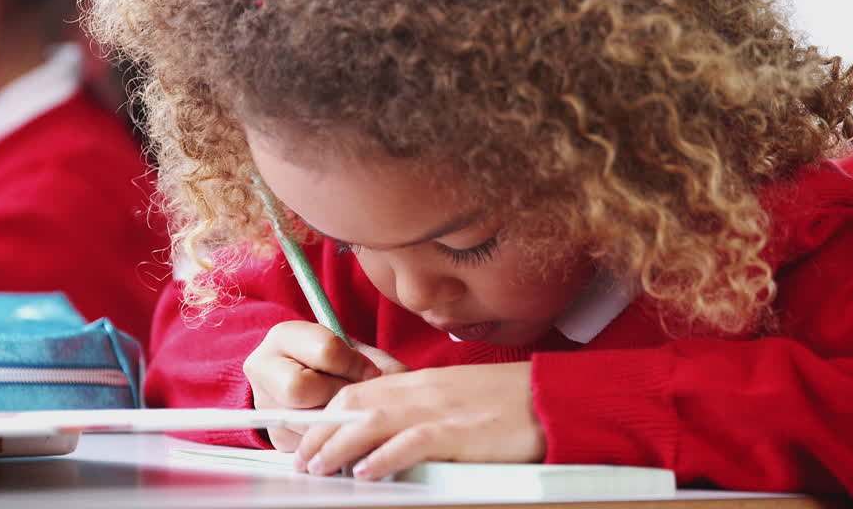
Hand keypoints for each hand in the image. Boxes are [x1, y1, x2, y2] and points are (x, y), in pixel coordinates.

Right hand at [245, 321, 407, 450]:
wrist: (308, 378)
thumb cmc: (338, 363)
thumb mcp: (358, 353)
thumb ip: (380, 364)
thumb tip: (402, 385)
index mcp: (283, 336)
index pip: (324, 351)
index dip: (354, 364)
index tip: (370, 372)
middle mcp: (263, 368)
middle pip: (302, 389)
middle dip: (338, 396)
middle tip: (356, 397)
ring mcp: (265, 404)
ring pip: (303, 422)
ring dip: (336, 422)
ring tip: (350, 412)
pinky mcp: (276, 436)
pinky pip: (308, 445)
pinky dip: (332, 441)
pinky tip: (341, 429)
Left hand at [294, 362, 543, 479]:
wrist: (550, 397)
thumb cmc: (508, 402)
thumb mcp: (455, 397)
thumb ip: (421, 409)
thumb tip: (390, 433)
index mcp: (420, 382)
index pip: (358, 389)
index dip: (327, 412)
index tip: (309, 433)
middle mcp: (422, 390)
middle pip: (355, 403)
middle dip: (321, 430)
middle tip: (302, 456)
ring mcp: (439, 409)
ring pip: (372, 421)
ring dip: (338, 444)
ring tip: (318, 465)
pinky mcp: (458, 432)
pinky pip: (412, 442)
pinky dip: (384, 457)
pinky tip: (365, 471)